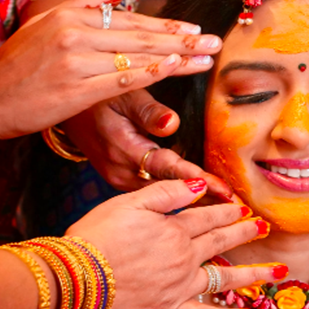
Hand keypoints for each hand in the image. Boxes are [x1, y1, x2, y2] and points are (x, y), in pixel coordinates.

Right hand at [0, 0, 221, 139]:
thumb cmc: (18, 65)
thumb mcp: (44, 24)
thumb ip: (83, 6)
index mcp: (71, 14)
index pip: (131, 19)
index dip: (166, 24)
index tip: (194, 28)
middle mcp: (76, 31)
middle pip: (142, 35)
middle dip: (183, 38)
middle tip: (214, 41)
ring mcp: (77, 59)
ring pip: (138, 55)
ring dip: (177, 56)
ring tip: (205, 57)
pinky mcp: (77, 88)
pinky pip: (122, 78)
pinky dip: (151, 72)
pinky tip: (174, 68)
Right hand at [62, 89, 232, 198]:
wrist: (69, 112)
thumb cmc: (100, 97)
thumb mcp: (124, 94)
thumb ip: (149, 110)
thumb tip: (173, 123)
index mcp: (123, 149)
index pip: (168, 168)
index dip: (199, 180)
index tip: (225, 191)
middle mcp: (121, 172)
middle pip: (170, 191)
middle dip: (206, 201)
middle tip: (239, 212)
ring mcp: (120, 182)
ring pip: (163, 198)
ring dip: (195, 204)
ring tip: (229, 215)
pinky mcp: (121, 184)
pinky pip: (154, 197)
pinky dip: (178, 201)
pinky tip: (203, 208)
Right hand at [67, 178, 282, 308]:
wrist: (76, 279)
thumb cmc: (96, 238)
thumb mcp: (130, 202)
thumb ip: (167, 192)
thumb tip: (200, 185)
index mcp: (175, 228)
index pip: (209, 216)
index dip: (227, 210)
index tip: (242, 207)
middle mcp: (185, 257)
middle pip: (222, 242)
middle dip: (246, 233)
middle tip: (264, 227)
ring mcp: (180, 285)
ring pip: (225, 278)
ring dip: (254, 275)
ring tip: (279, 272)